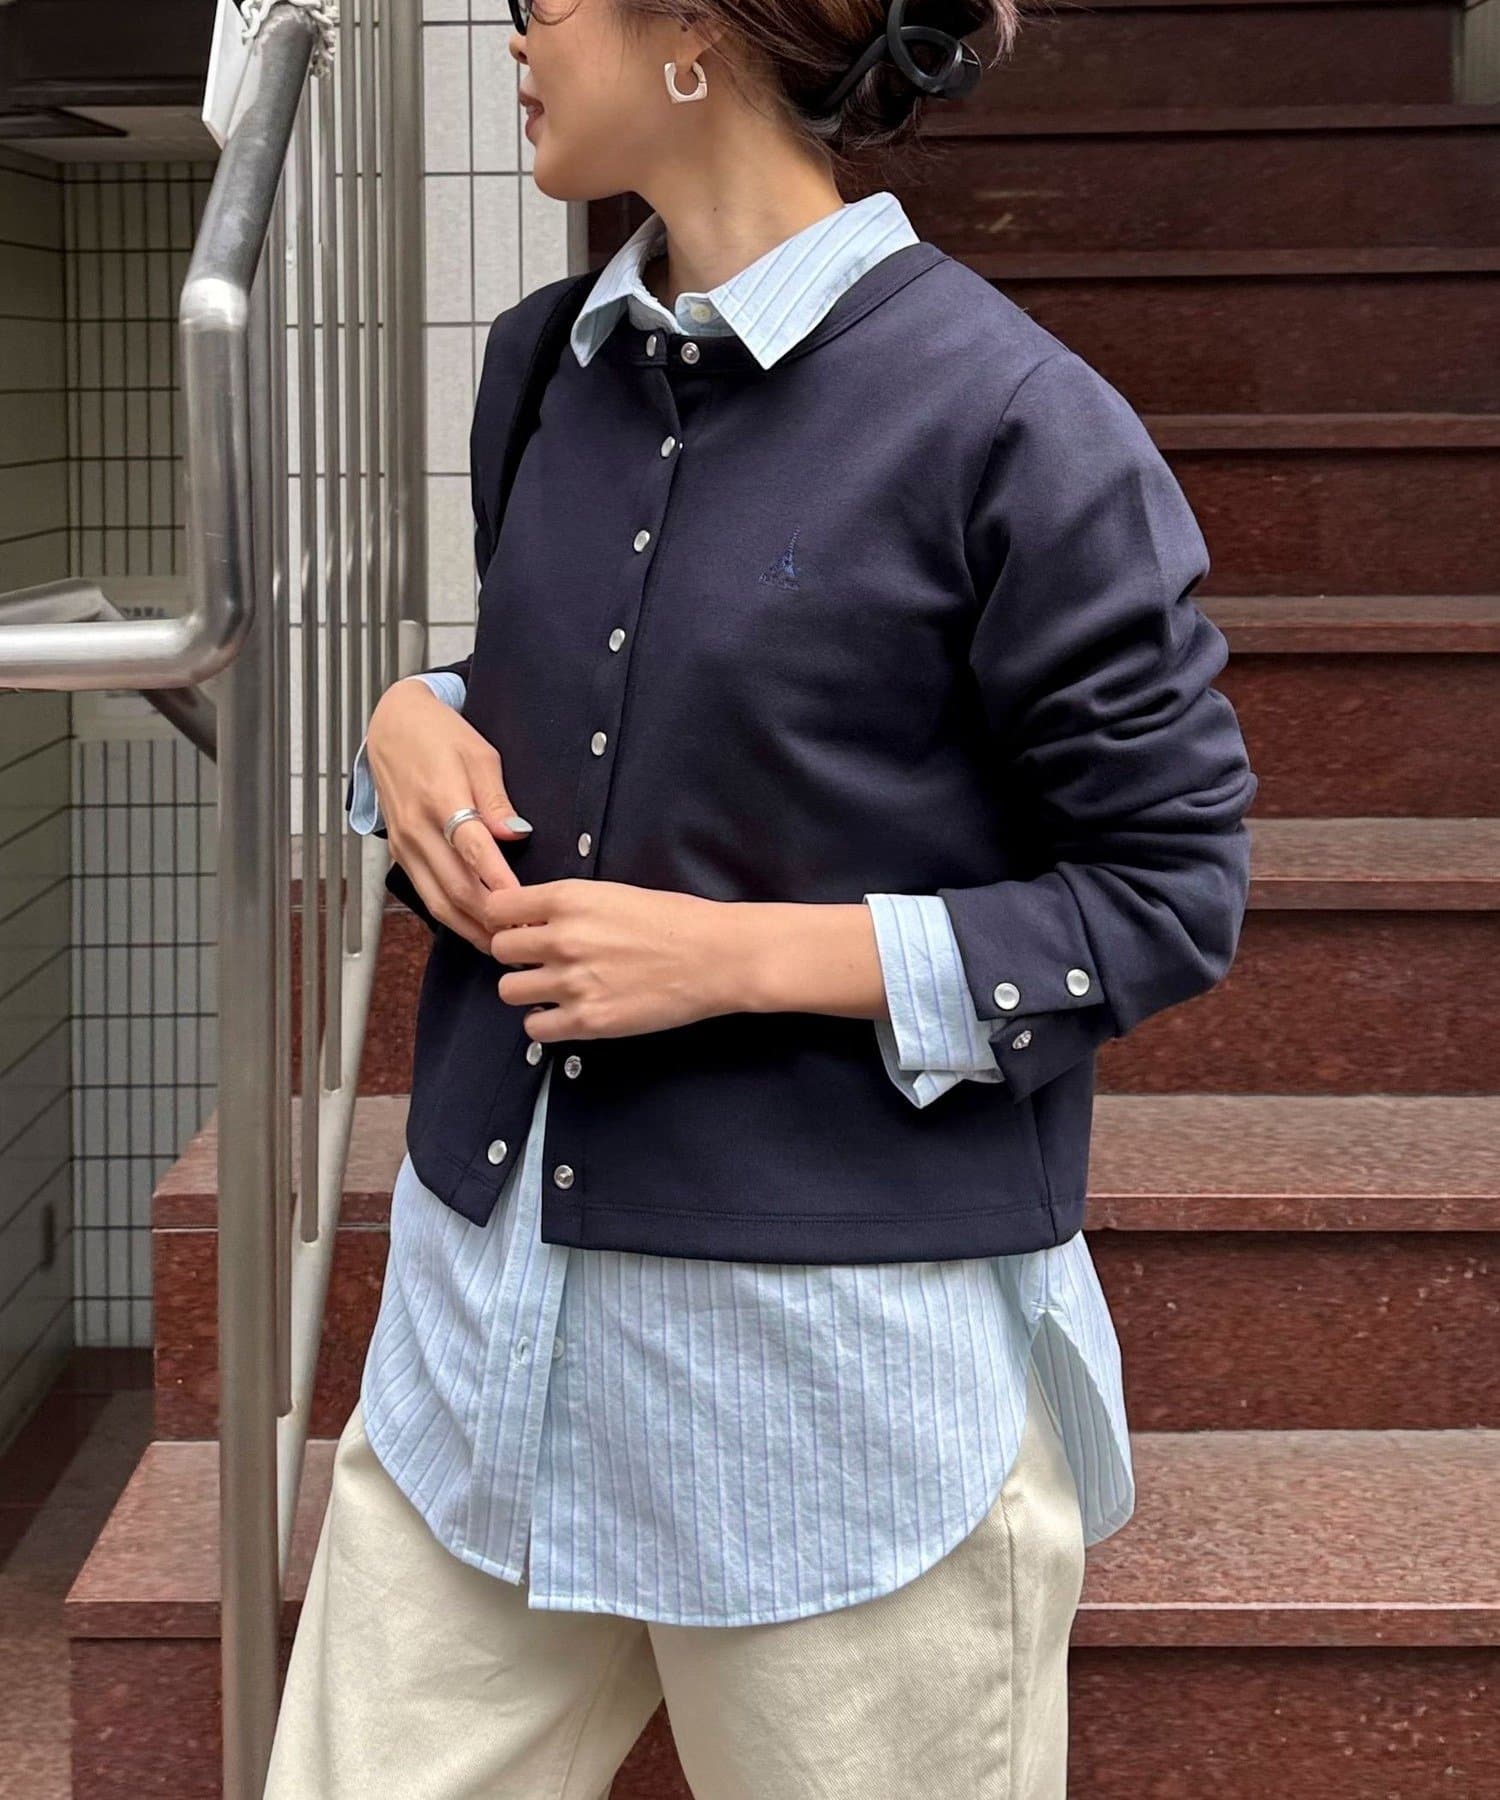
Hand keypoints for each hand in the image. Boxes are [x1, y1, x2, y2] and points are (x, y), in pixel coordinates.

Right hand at [366, 678, 532, 953]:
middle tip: (524, 936)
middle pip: (455, 887)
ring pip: (437, 900)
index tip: (524, 905)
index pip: (473, 851)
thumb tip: (514, 836)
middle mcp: (417, 828)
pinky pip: (425, 893)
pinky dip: (451, 916)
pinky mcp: (399, 853)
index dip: (499, 882)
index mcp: (440, 798)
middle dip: (490, 918)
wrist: (392, 725)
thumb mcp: (480, 754)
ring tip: (503, 944)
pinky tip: (475, 928)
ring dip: (470, 928)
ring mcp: (404, 844)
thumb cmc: (438, 734)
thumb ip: (496, 800)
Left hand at [484, 879, 751, 1039]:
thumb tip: (534, 921)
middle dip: (516, 955)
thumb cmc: (676, 920)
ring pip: (508, 991)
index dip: (506, 919)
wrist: (717, 957)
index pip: (498, 908)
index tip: (521, 927)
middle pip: (499, 950)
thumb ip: (569, 906)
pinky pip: (535, 1027)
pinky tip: (566, 1012)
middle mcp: (562, 939)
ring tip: (554, 988)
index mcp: (568, 899)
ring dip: (527, 990)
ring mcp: (572, 982)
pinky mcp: (588, 1020)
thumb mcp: (614, 894)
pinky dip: (545, 1022)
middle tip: (541, 960)